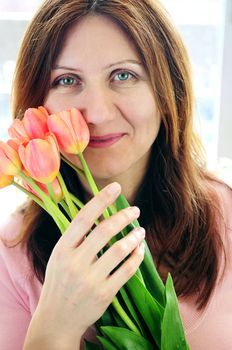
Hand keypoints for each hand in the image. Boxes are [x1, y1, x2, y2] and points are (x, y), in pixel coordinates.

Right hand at [24, 182, 144, 348]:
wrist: (57, 319)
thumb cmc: (60, 282)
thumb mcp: (60, 257)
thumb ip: (77, 238)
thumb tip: (101, 214)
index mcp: (62, 249)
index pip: (83, 218)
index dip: (101, 200)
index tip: (115, 187)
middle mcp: (75, 262)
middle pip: (105, 230)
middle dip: (124, 216)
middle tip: (135, 210)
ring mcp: (90, 280)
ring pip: (119, 250)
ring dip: (134, 237)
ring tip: (140, 230)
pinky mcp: (104, 294)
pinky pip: (127, 270)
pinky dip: (137, 256)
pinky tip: (140, 249)